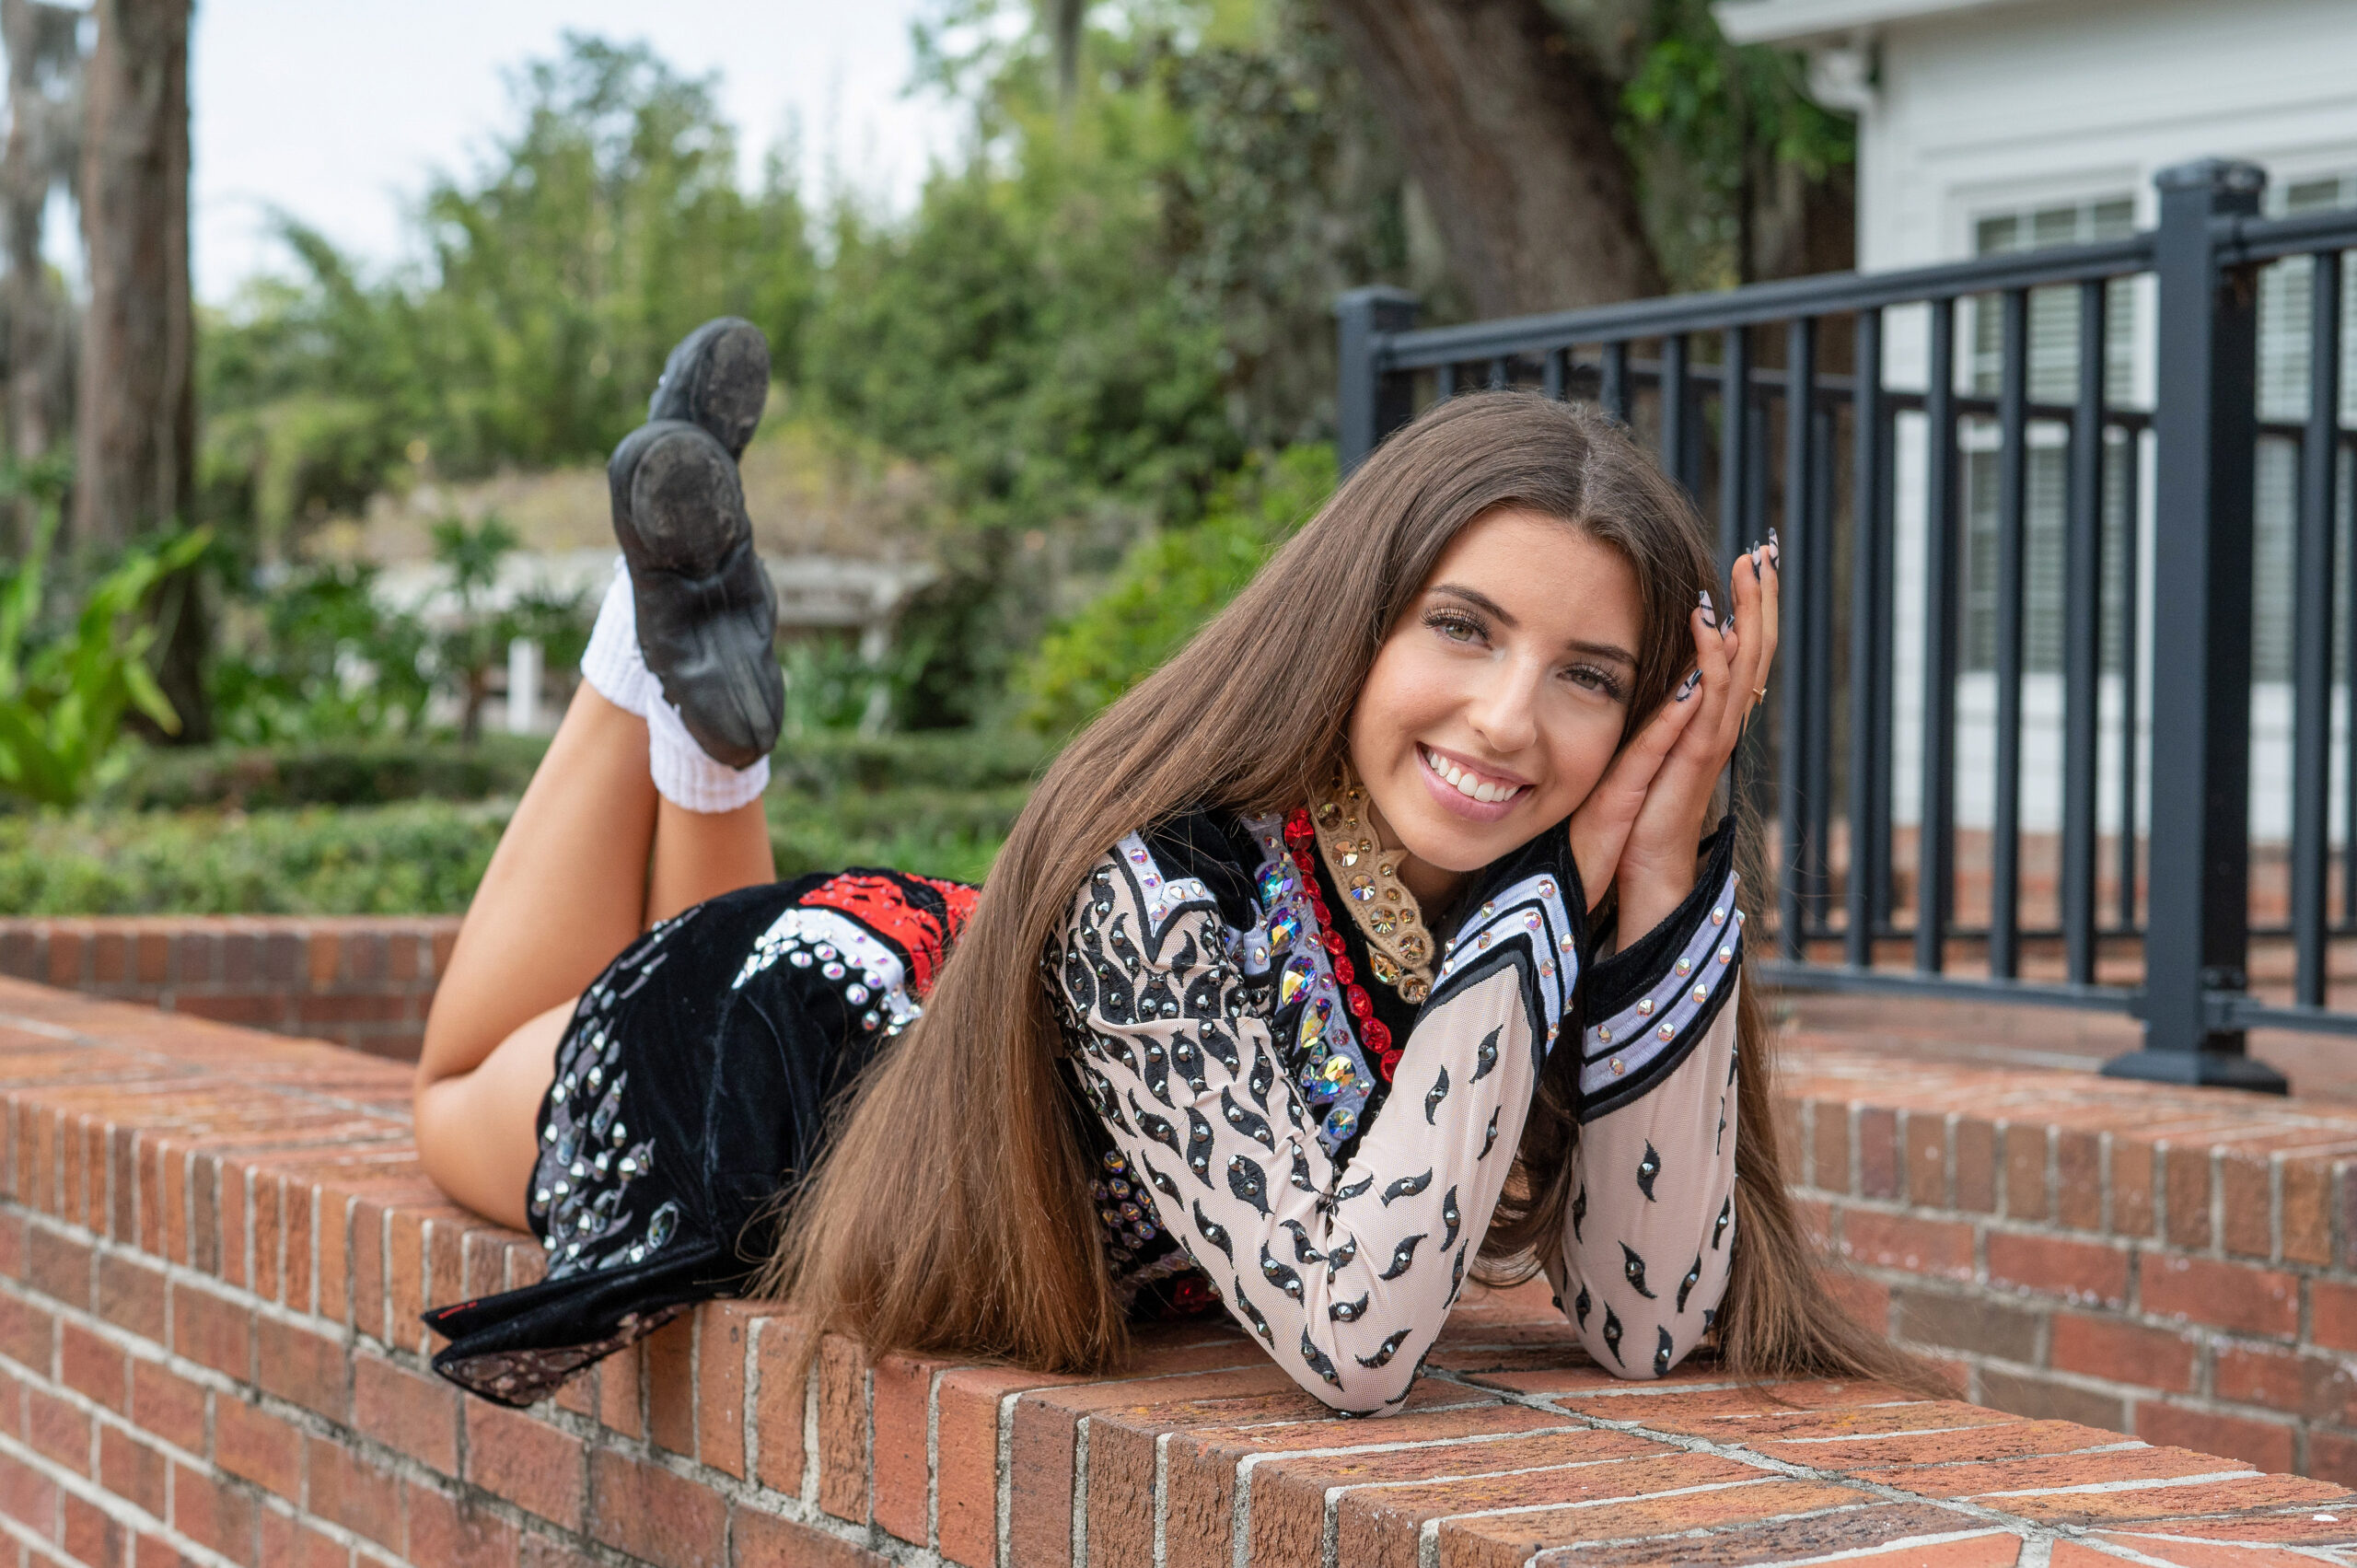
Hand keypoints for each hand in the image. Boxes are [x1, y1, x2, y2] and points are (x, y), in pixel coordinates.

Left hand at [1565, 537, 1781, 939]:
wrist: (1640, 876)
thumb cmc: (1635, 816)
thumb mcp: (1644, 746)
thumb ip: (1653, 711)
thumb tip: (1650, 669)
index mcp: (1708, 720)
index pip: (1738, 651)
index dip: (1750, 607)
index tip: (1752, 558)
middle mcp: (1717, 728)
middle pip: (1753, 653)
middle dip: (1760, 600)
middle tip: (1765, 548)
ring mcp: (1709, 748)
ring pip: (1741, 675)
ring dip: (1746, 621)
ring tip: (1748, 573)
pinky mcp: (1691, 769)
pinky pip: (1708, 715)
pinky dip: (1712, 672)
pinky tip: (1711, 636)